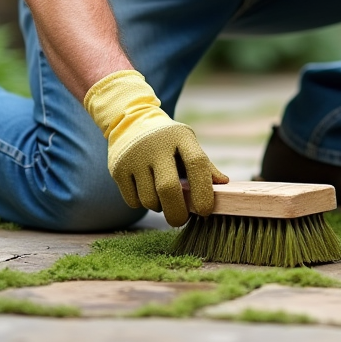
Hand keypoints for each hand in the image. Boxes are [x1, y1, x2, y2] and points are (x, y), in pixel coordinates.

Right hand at [84, 71, 227, 225]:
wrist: (130, 121)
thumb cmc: (168, 140)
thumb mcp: (188, 144)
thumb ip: (204, 165)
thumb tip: (223, 184)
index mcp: (180, 137)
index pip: (196, 164)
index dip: (203, 191)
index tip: (205, 211)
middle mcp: (155, 145)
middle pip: (168, 188)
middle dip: (177, 212)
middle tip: (181, 220)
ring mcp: (134, 157)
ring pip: (149, 200)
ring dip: (158, 207)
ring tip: (161, 196)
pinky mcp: (117, 168)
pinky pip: (133, 201)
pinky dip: (142, 203)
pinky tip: (145, 190)